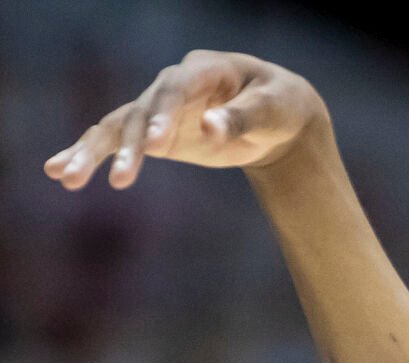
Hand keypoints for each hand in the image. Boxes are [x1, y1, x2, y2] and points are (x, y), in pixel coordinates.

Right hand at [43, 50, 326, 190]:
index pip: (175, 89)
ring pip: (118, 127)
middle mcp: (171, 85)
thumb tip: (210, 127)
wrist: (276, 117)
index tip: (157, 144)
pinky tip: (62, 172)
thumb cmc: (278, 106)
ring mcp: (157, 107)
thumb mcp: (271, 110)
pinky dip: (90, 155)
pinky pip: (117, 142)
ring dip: (92, 152)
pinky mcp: (153, 132)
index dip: (163, 114)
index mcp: (203, 70)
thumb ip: (241, 118)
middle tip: (120, 177)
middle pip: (140, 111)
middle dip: (129, 144)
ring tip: (66, 177)